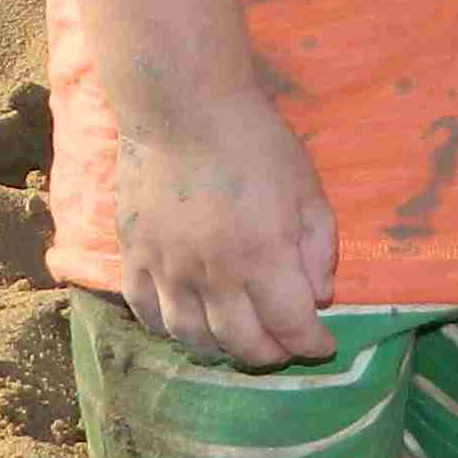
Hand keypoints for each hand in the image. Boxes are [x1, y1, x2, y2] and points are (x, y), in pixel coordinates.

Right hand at [113, 74, 339, 367]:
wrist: (181, 104)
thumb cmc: (254, 140)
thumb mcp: (307, 187)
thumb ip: (319, 246)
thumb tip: (319, 296)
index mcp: (263, 255)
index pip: (292, 325)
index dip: (312, 344)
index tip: (323, 343)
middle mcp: (214, 273)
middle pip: (243, 343)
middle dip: (272, 353)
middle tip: (284, 345)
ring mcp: (168, 267)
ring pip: (192, 336)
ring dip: (222, 348)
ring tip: (237, 338)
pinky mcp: (134, 254)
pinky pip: (146, 311)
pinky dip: (168, 327)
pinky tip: (187, 322)